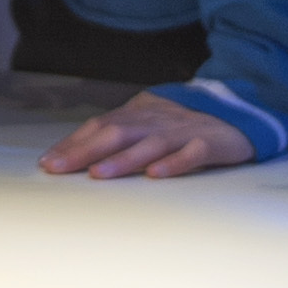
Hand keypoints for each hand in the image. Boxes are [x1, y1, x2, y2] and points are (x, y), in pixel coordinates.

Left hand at [40, 93, 254, 179]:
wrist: (239, 112)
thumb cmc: (184, 125)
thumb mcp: (148, 123)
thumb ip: (119, 135)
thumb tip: (75, 154)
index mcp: (139, 114)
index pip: (100, 125)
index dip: (73, 143)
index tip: (48, 162)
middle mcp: (157, 120)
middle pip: (117, 132)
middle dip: (85, 151)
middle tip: (59, 169)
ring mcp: (184, 131)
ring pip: (150, 143)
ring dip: (123, 159)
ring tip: (99, 174)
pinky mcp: (211, 143)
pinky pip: (192, 153)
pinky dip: (174, 163)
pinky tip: (156, 175)